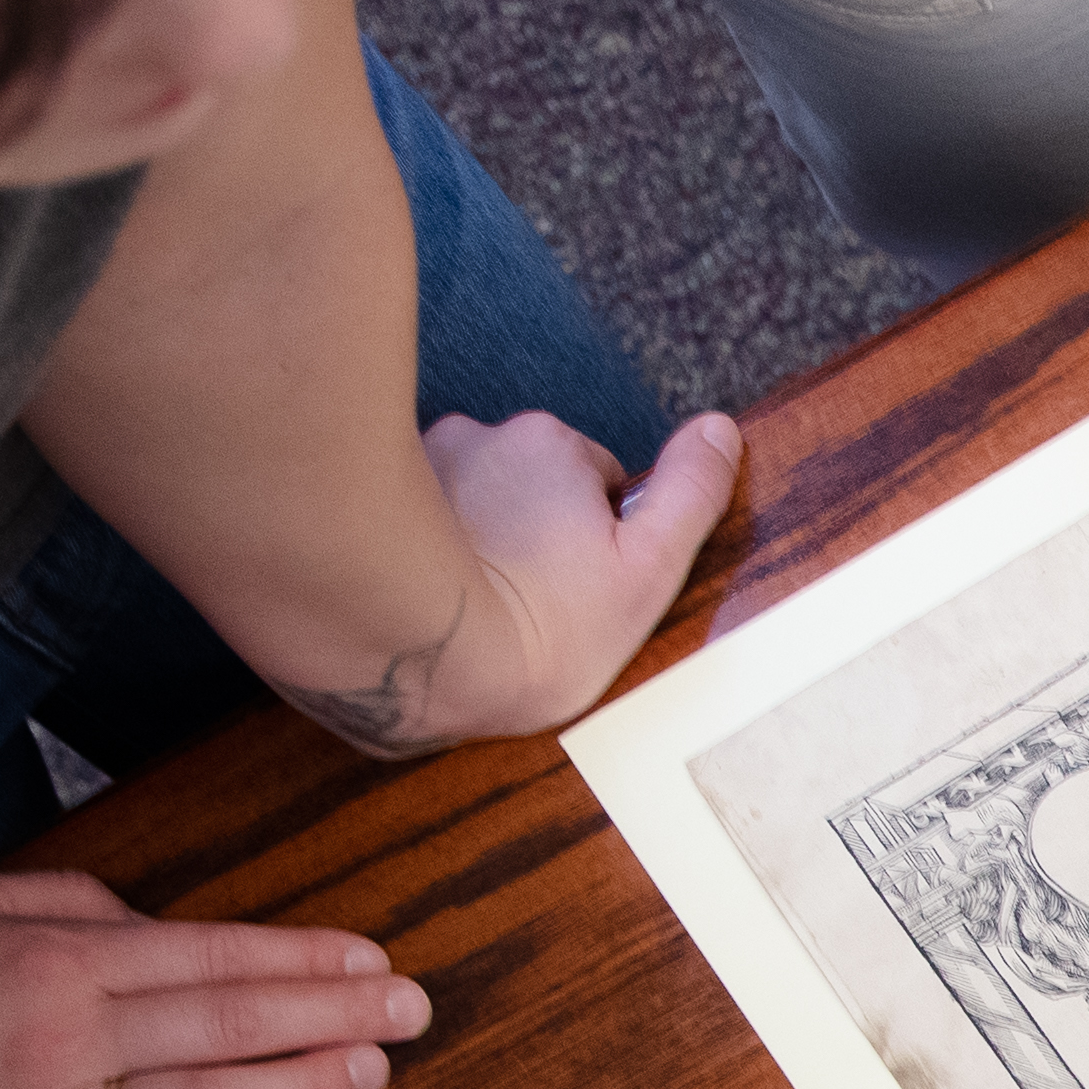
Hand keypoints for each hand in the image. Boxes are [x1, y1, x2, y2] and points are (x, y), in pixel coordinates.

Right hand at [0, 868, 435, 1088]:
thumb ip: (65, 902)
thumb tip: (154, 921)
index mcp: (55, 962)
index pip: (211, 957)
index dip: (301, 960)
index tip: (372, 962)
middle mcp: (67, 1040)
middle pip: (228, 1026)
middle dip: (333, 1017)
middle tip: (413, 1013)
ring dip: (299, 1088)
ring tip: (373, 1074)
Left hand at [326, 402, 741, 755]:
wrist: (422, 659)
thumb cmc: (542, 627)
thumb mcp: (649, 570)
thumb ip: (691, 494)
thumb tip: (721, 429)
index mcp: (551, 445)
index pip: (594, 476)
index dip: (598, 533)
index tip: (583, 586)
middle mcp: (479, 437)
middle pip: (526, 479)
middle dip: (532, 526)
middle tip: (531, 600)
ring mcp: (417, 468)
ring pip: (468, 495)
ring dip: (475, 534)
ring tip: (476, 601)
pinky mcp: (367, 503)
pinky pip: (412, 516)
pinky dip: (423, 544)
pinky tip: (430, 593)